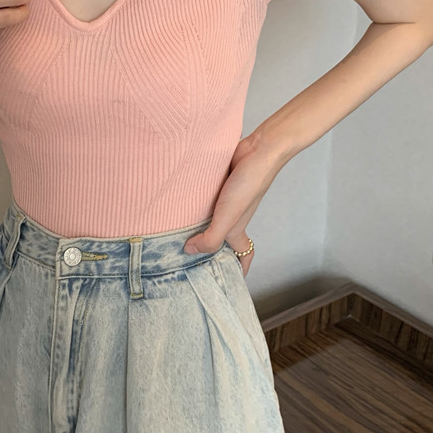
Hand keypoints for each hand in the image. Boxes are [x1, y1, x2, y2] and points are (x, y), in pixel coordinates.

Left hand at [182, 135, 284, 276]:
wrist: (258, 151)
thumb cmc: (249, 185)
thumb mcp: (228, 217)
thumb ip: (210, 237)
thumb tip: (189, 251)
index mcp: (238, 229)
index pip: (242, 255)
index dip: (238, 270)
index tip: (229, 282)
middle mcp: (233, 217)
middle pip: (222, 239)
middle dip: (210, 250)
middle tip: (189, 258)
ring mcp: (226, 200)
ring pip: (211, 218)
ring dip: (198, 225)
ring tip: (175, 232)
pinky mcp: (219, 184)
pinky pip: (205, 199)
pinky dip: (194, 203)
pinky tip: (178, 203)